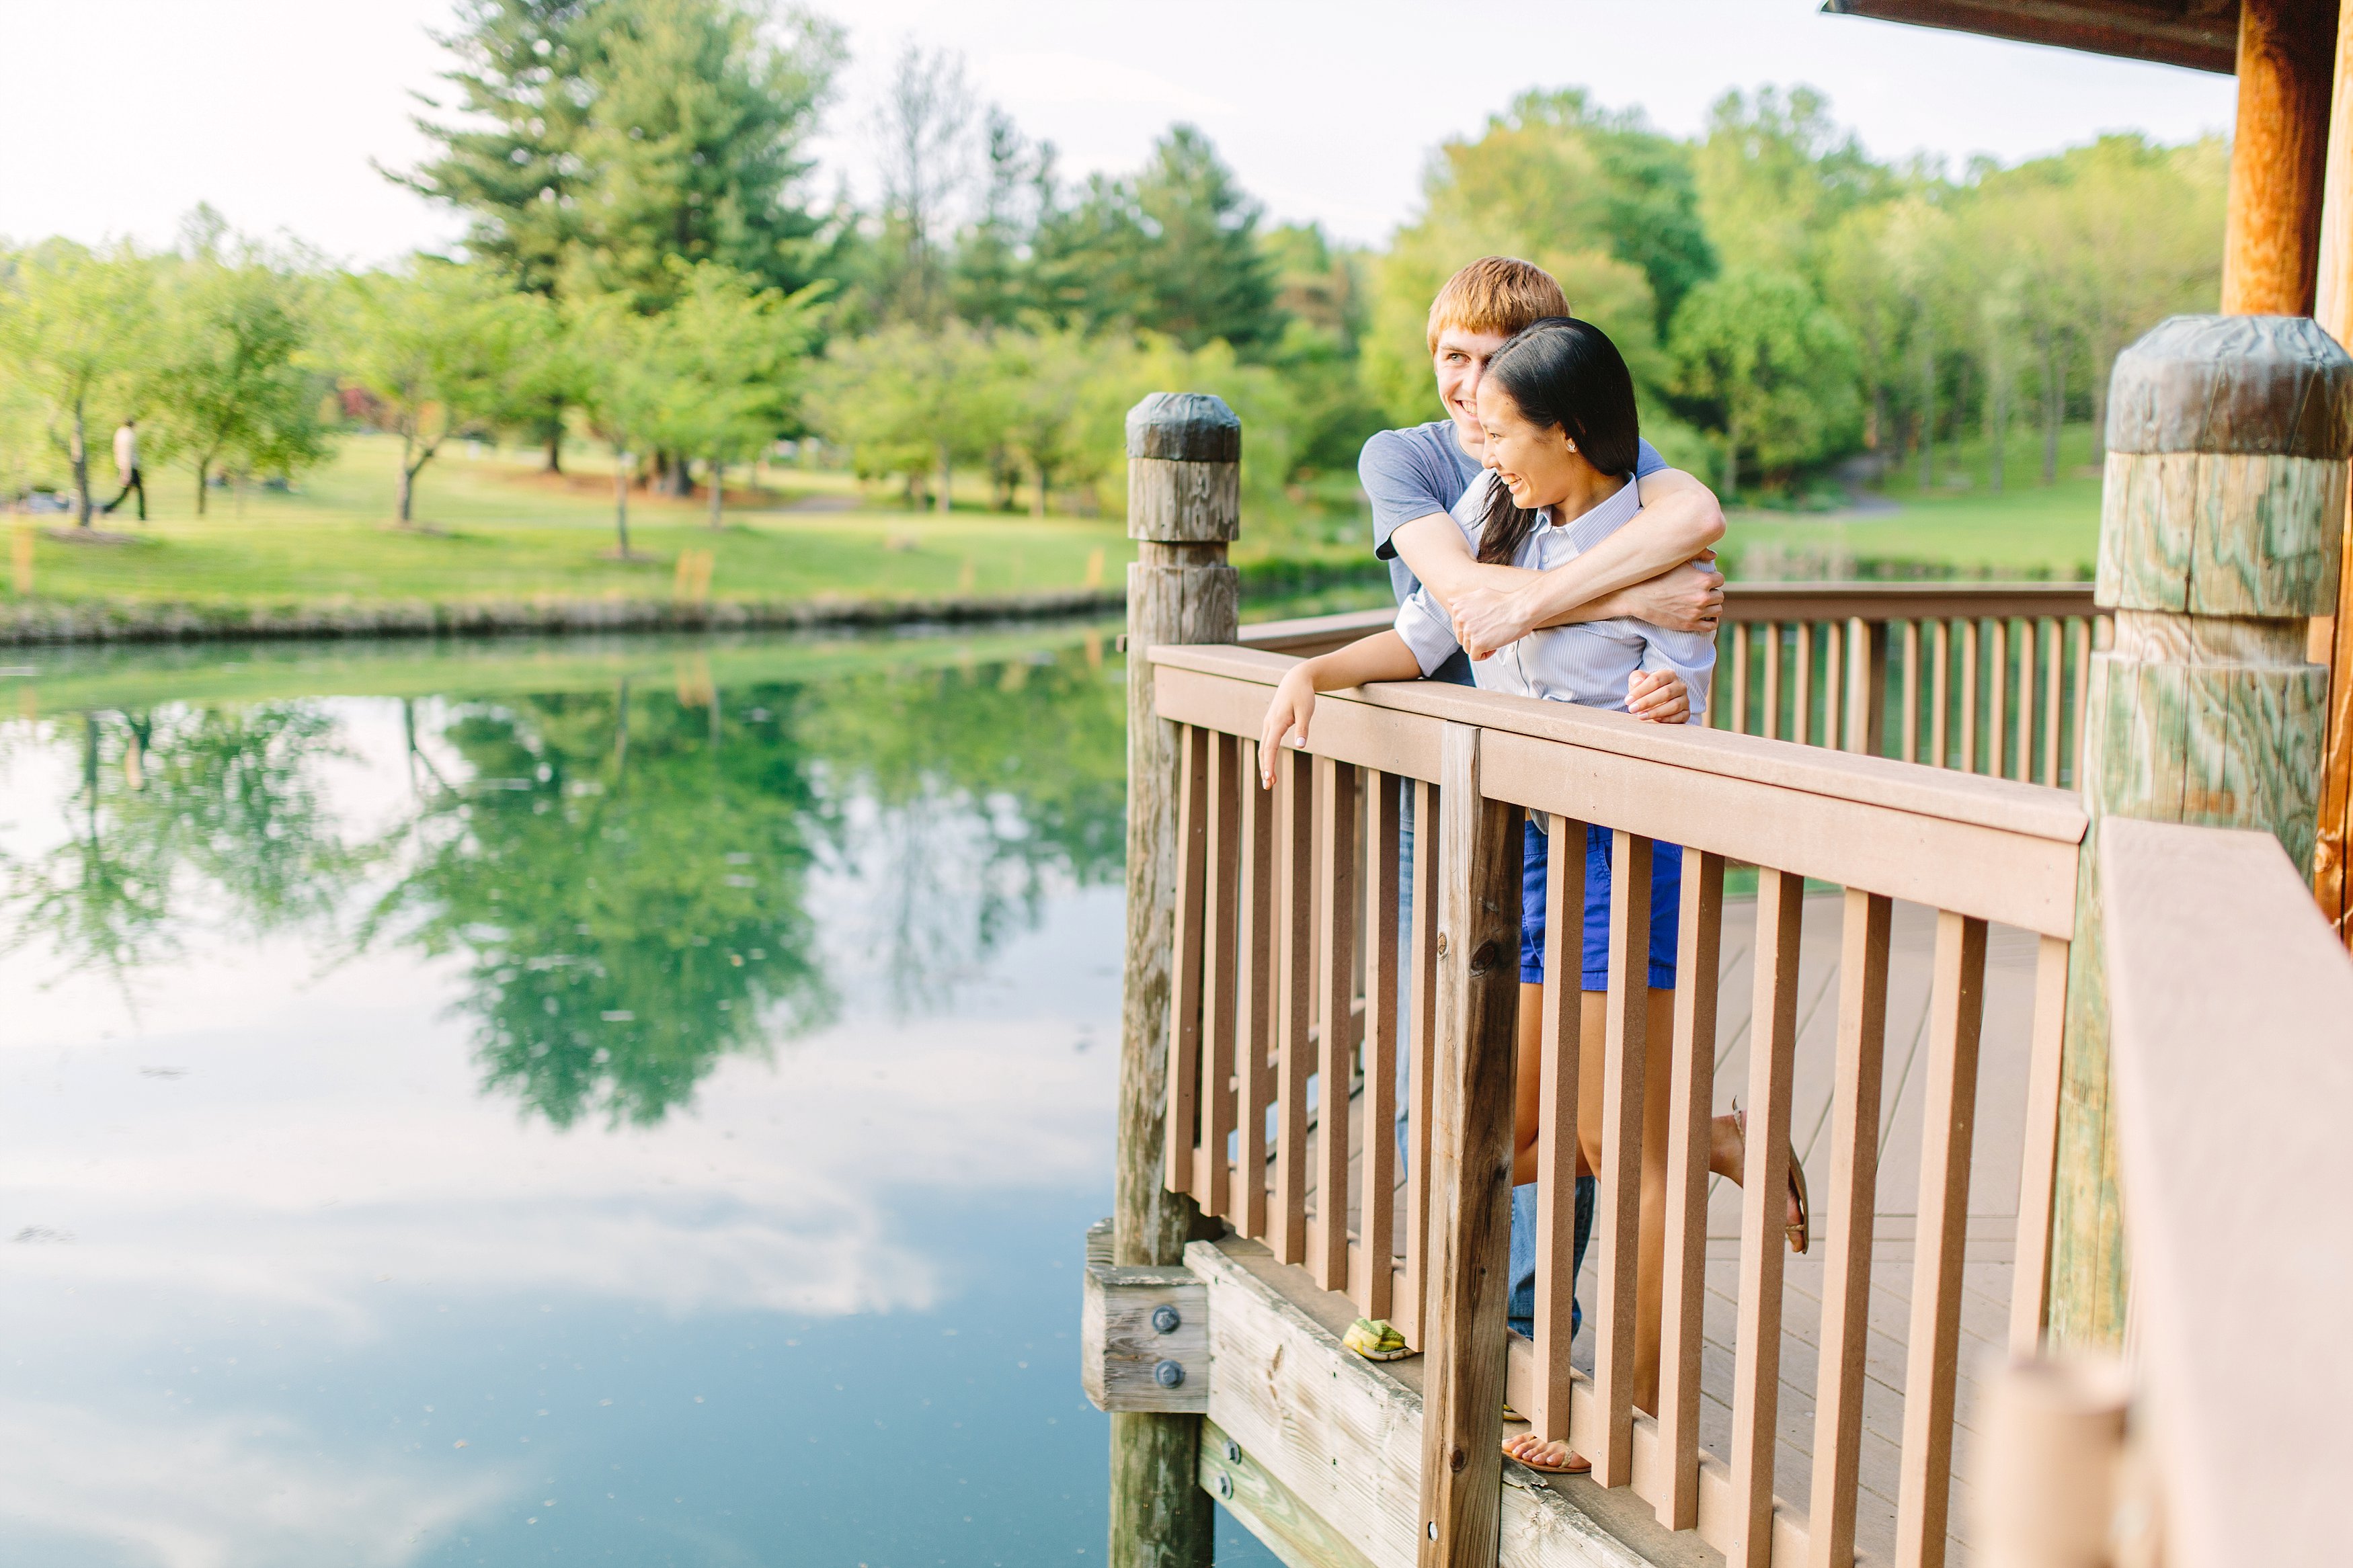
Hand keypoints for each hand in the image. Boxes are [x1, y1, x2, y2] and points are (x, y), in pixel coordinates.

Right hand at [1259, 668, 1317, 783]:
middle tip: (1268, 787)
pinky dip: (1268, 756)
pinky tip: (1271, 765)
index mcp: (1277, 721)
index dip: (1268, 764)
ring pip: (1264, 747)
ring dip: (1265, 764)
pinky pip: (1267, 742)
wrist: (1297, 679)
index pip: (1270, 747)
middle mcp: (1269, 723)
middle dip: (1265, 769)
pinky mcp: (1272, 723)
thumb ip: (1303, 729)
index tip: (1269, 778)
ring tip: (1270, 781)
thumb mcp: (1306, 711)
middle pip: (1263, 750)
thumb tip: (1300, 746)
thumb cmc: (1303, 695)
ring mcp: (1269, 723)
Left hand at [1451, 583, 1537, 661]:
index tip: (1484, 626)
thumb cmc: (1505, 602)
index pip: (1458, 628)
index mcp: (1458, 608)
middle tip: (1491, 631)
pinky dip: (1485, 655)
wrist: (1520, 608)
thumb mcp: (1480, 594)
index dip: (1472, 629)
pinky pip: (1475, 657)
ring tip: (1494, 637)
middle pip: (1462, 639)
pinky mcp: (1477, 643)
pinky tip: (1495, 646)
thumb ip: (1463, 600)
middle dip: (1475, 638)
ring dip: (1481, 647)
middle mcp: (1460, 619)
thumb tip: (1450, 601)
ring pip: (1468, 648)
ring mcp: (1468, 631)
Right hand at [1616, 553, 1724, 633]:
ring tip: (1702, 603)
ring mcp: (1696, 612)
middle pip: (1720, 595)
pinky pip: (1711, 626)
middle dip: (1712, 592)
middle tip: (1701, 591)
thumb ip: (1698, 553)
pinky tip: (1705, 616)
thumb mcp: (1676, 559)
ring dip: (1712, 606)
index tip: (1705, 580)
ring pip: (1717, 610)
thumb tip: (1714, 555)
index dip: (1713, 579)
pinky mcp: (1689, 625)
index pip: (1720, 579)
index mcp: (1703, 580)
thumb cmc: (1655, 574)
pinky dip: (1711, 620)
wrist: (1636, 596)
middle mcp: (1702, 597)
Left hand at [1626, 669, 1689, 724]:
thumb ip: (1636, 677)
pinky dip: (1667, 719)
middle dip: (1647, 702)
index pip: (1655, 681)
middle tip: (1632, 709)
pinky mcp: (1686, 712)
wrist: (1656, 700)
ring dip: (1656, 712)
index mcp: (1668, 675)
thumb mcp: (1638, 680)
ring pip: (1674, 705)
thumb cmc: (1646, 689)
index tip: (1628, 700)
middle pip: (1665, 693)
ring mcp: (1685, 700)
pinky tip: (1655, 721)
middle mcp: (1680, 686)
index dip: (1641, 691)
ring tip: (1640, 716)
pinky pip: (1680, 717)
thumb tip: (1638, 682)